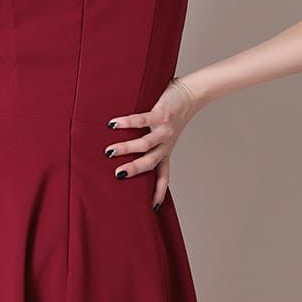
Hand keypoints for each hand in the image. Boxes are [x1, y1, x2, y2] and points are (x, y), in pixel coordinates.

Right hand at [105, 76, 200, 206]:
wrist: (192, 94)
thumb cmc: (174, 114)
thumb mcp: (164, 135)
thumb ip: (149, 142)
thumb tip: (121, 149)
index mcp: (166, 152)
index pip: (163, 176)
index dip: (158, 192)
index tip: (150, 207)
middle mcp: (165, 144)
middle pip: (150, 163)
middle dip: (133, 171)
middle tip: (117, 175)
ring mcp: (164, 130)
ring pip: (144, 144)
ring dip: (126, 149)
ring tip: (109, 152)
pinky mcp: (161, 115)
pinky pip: (141, 120)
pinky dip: (126, 123)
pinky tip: (113, 124)